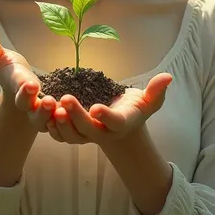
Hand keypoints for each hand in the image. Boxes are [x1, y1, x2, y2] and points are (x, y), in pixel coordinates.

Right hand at [0, 16, 58, 131]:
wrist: (21, 91)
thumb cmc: (8, 71)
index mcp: (17, 89)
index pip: (20, 91)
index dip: (25, 90)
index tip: (31, 84)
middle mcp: (29, 106)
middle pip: (33, 113)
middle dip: (41, 110)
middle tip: (49, 102)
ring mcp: (42, 115)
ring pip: (49, 122)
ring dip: (56, 118)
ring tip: (64, 109)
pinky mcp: (55, 119)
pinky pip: (62, 126)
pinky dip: (69, 124)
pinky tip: (80, 118)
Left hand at [46, 73, 172, 144]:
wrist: (122, 126)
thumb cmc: (135, 108)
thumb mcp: (149, 101)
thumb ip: (157, 91)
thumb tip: (168, 77)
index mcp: (122, 123)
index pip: (115, 122)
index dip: (106, 117)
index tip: (97, 107)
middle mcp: (104, 133)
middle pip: (89, 130)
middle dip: (77, 116)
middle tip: (66, 99)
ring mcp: (88, 136)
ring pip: (73, 137)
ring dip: (61, 124)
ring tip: (53, 106)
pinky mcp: (75, 135)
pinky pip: (62, 137)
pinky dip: (53, 128)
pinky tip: (45, 113)